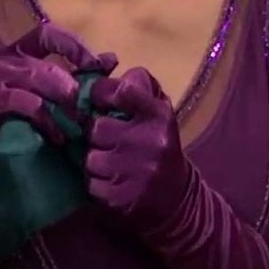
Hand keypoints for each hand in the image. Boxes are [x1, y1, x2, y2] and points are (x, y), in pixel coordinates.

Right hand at [0, 22, 113, 176]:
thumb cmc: (21, 127)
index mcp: (18, 53)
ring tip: (75, 125)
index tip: (95, 66)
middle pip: (47, 64)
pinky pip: (24, 103)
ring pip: (37, 79)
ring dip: (62, 103)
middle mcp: (2, 61)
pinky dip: (45, 119)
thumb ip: (77, 77)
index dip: (74, 46)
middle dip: (73, 89)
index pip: (47, 33)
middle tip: (89, 112)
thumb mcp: (52, 98)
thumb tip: (110, 59)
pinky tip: (57, 136)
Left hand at [85, 66, 189, 239]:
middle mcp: (150, 141)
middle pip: (96, 127)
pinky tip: (113, 183)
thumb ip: (135, 88)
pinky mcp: (123, 197)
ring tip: (112, 164)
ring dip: (95, 161)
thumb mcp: (157, 113)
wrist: (178, 201)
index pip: (123, 90)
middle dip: (97, 135)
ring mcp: (136, 171)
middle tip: (108, 141)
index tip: (98, 102)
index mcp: (159, 115)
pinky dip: (97, 184)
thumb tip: (102, 67)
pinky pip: (91, 183)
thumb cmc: (159, 147)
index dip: (102, 94)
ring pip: (90, 157)